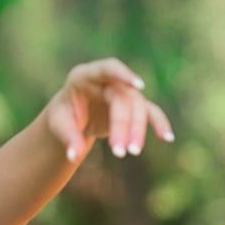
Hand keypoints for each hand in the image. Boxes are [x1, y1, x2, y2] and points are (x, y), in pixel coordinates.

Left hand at [46, 57, 174, 161]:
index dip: (122, 74)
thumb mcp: (58, 124)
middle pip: (122, 98)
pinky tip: (167, 138)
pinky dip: (159, 124)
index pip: (106, 68)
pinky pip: (150, 112)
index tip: (137, 85)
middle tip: (119, 152)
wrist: (71, 117)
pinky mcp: (133, 106)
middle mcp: (106, 81)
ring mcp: (122, 92)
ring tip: (132, 152)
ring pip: (137, 107)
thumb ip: (67, 137)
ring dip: (137, 130)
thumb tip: (74, 156)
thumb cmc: (63, 116)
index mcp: (83, 76)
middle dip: (122, 125)